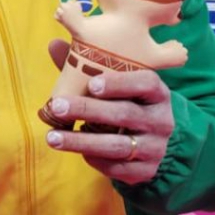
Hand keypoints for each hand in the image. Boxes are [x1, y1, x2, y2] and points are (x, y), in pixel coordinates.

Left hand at [43, 39, 172, 185]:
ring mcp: (156, 147)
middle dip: (88, 110)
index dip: (119, 84)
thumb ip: (87, 67)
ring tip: (52, 137)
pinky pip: (117, 167)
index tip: (92, 85)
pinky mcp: (147, 170)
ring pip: (117, 145)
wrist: (154, 142)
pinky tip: (77, 152)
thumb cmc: (126, 104)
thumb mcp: (116, 86)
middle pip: (124, 114)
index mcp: (157, 93)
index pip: (145, 83)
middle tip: (57, 107)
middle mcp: (161, 120)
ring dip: (81, 141)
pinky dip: (94, 160)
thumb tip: (54, 44)